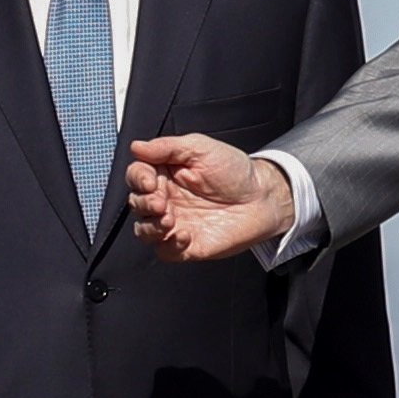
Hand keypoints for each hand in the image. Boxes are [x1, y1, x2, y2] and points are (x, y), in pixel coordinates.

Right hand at [124, 134, 292, 262]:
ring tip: (170, 219)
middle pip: (136, 203)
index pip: (136, 176)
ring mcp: (174, 223)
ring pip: (144, 230)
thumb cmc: (234, 171)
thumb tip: (137, 146)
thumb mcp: (201, 148)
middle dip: (144, 204)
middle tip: (161, 202)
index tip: (149, 181)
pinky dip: (169, 245)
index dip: (138, 179)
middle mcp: (166, 198)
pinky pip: (164, 251)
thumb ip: (168, 147)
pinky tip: (184, 235)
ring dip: (151, 227)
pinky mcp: (186, 245)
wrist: (262, 198)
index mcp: (165, 173)